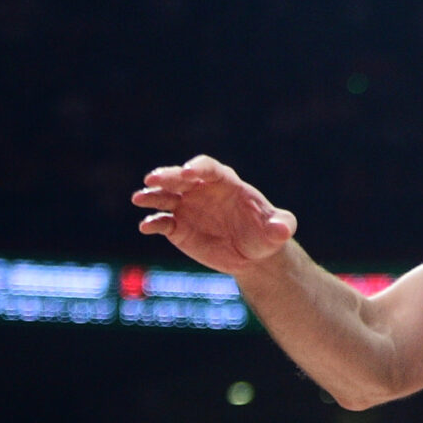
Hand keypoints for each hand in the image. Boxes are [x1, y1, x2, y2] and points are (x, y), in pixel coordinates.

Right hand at [133, 155, 298, 275]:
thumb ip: (282, 225)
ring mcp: (188, 208)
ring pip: (166, 196)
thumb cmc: (266, 234)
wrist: (253, 255)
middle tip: (153, 179)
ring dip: (152, 196)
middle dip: (167, 176)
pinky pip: (162, 222)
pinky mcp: (178, 228)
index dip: (198, 167)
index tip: (189, 172)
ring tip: (140, 198)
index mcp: (225, 183)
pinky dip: (153, 223)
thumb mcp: (279, 229)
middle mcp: (202, 191)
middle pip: (181, 177)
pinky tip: (147, 227)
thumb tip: (282, 230)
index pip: (209, 168)